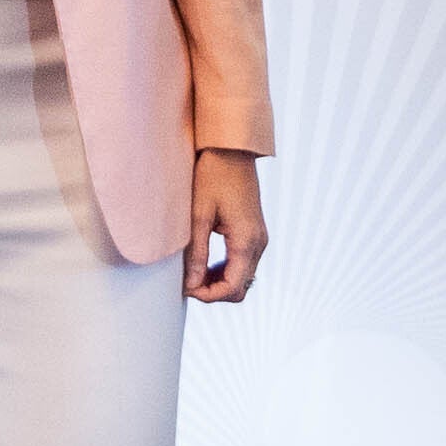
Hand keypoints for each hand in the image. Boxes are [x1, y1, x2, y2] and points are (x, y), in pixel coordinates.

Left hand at [188, 149, 269, 301]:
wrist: (231, 150)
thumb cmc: (213, 176)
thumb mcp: (199, 216)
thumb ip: (197, 253)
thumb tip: (191, 285)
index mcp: (246, 240)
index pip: (233, 287)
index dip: (209, 295)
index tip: (186, 289)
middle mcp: (259, 243)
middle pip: (241, 287)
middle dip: (214, 292)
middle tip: (188, 283)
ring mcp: (259, 238)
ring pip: (243, 278)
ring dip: (219, 282)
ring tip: (193, 273)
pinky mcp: (254, 233)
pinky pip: (244, 263)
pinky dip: (226, 271)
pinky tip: (206, 263)